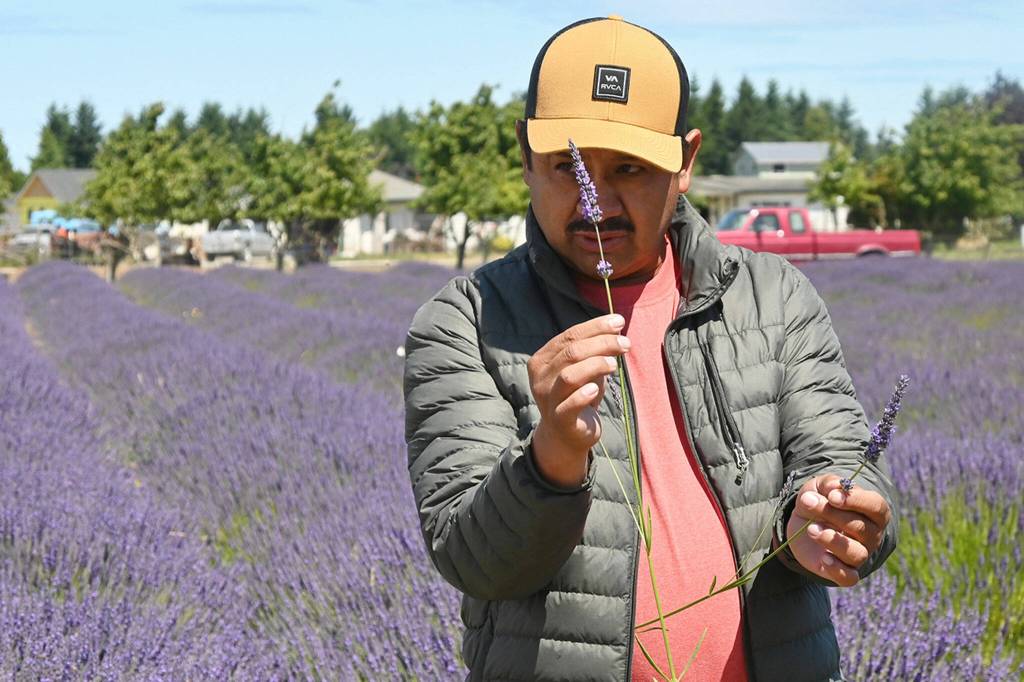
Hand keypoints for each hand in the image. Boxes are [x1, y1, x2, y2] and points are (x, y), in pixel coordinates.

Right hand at [528, 314, 630, 487]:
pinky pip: (569, 405)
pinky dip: (583, 396)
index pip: (569, 336)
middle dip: (602, 343)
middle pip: (571, 352)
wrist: (565, 436)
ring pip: (569, 375)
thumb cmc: (576, 396)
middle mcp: (540, 378)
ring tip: (614, 365)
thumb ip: (593, 349)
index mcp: (542, 360)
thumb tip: (616, 326)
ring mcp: (547, 399)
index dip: (595, 327)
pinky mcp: (558, 420)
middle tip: (625, 344)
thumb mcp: (583, 369)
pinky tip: (596, 390)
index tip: (619, 322)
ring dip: (595, 365)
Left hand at [785, 474, 891, 585]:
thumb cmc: (820, 500)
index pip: (877, 507)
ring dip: (833, 541)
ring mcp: (859, 554)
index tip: (832, 497)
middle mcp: (871, 535)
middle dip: (832, 514)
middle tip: (808, 502)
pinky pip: (849, 578)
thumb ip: (830, 483)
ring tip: (812, 529)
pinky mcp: (844, 571)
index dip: (856, 501)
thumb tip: (835, 487)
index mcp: (873, 511)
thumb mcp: (821, 486)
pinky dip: (837, 569)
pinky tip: (823, 557)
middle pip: (861, 528)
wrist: (803, 521)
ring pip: (857, 554)